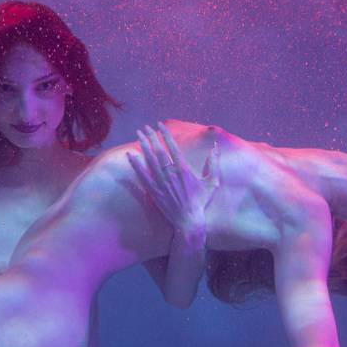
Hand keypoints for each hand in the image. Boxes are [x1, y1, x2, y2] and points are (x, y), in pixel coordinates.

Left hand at [126, 122, 219, 238]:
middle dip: (151, 137)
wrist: (188, 221)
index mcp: (184, 170)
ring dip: (143, 146)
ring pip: (150, 161)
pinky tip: (130, 155)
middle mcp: (171, 174)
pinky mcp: (154, 192)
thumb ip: (214, 164)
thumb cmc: (201, 202)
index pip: (172, 147)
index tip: (159, 125)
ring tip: (138, 135)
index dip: (165, 135)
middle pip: (159, 151)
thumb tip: (216, 147)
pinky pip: (142, 176)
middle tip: (145, 127)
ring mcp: (161, 183)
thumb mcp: (212, 183)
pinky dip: (136, 165)